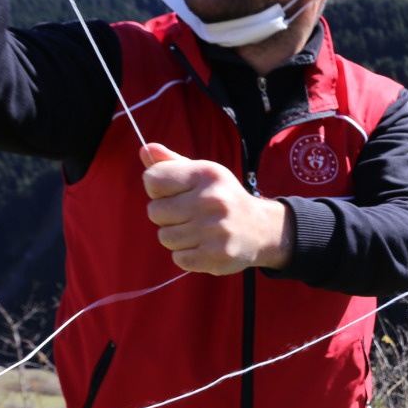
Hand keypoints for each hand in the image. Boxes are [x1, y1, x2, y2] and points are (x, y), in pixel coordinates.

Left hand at [140, 143, 291, 274]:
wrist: (261, 229)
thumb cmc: (222, 198)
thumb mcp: (202, 174)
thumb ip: (171, 163)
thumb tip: (145, 149)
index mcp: (207, 174)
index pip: (153, 179)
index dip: (158, 189)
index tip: (175, 193)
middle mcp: (213, 199)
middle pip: (154, 211)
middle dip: (165, 215)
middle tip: (188, 215)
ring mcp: (216, 230)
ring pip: (165, 237)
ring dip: (176, 237)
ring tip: (196, 232)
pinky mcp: (217, 255)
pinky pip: (178, 258)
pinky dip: (186, 255)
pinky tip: (203, 246)